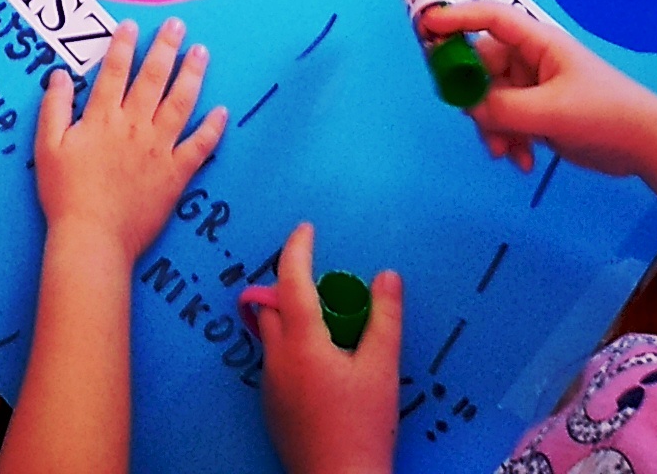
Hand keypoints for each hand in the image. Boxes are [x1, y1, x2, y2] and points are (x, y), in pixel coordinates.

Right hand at [35, 18, 226, 265]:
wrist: (93, 238)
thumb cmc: (66, 194)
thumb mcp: (47, 147)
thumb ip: (54, 107)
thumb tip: (58, 74)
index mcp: (103, 118)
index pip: (114, 72)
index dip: (123, 45)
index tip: (132, 25)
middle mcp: (134, 126)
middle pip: (153, 78)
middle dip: (165, 47)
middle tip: (177, 25)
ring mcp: (159, 149)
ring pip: (180, 103)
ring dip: (192, 74)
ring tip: (201, 52)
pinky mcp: (176, 174)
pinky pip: (199, 146)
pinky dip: (212, 128)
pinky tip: (222, 111)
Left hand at [253, 223, 400, 473]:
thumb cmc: (363, 427)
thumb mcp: (382, 370)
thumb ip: (384, 318)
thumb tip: (387, 275)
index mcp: (301, 342)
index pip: (290, 279)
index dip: (296, 249)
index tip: (305, 229)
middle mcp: (276, 358)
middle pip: (271, 304)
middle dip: (289, 284)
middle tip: (321, 284)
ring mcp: (269, 385)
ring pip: (270, 334)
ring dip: (289, 316)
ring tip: (326, 323)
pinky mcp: (271, 408)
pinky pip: (274, 360)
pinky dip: (290, 346)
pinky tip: (321, 364)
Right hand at [424, 1, 656, 175]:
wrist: (645, 146)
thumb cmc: (603, 114)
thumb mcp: (551, 112)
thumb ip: (504, 109)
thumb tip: (469, 108)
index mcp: (537, 42)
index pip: (489, 18)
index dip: (456, 18)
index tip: (426, 27)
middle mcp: (530, 59)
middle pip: (482, 65)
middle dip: (474, 96)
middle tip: (468, 116)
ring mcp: (533, 87)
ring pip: (490, 99)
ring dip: (492, 127)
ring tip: (505, 153)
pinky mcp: (537, 113)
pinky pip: (505, 120)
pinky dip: (507, 139)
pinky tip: (522, 161)